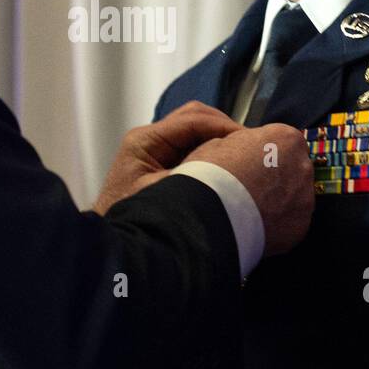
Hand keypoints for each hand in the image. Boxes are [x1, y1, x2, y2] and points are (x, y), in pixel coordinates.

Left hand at [92, 101, 240, 213]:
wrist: (118, 251)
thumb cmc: (134, 225)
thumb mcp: (168, 197)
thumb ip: (198, 174)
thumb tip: (232, 159)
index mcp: (145, 142)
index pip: (193, 120)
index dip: (224, 127)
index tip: (249, 141)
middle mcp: (150, 141)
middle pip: (195, 117)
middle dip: (224, 128)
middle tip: (250, 146)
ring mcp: (156, 151)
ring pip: (197, 130)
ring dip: (220, 139)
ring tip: (244, 155)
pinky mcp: (164, 164)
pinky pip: (193, 148)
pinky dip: (214, 152)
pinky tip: (230, 166)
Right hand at [184, 123, 313, 255]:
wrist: (210, 214)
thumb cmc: (211, 176)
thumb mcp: (220, 142)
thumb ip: (243, 144)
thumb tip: (243, 152)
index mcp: (285, 138)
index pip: (283, 141)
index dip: (265, 153)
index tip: (252, 163)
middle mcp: (302, 165)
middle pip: (293, 168)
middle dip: (276, 177)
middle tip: (250, 187)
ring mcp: (304, 197)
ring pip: (295, 196)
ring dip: (279, 200)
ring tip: (251, 209)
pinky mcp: (300, 225)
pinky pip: (291, 221)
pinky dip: (277, 223)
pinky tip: (256, 224)